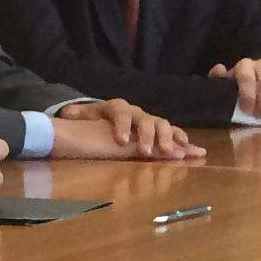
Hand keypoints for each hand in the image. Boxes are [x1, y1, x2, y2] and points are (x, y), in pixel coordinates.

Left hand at [48, 98, 202, 161]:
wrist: (102, 119)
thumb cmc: (91, 120)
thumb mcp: (82, 117)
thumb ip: (77, 115)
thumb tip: (67, 113)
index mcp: (117, 108)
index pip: (121, 114)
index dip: (121, 126)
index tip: (120, 141)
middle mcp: (136, 113)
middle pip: (146, 120)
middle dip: (147, 135)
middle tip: (146, 151)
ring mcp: (148, 121)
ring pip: (162, 125)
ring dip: (168, 138)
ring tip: (171, 152)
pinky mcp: (157, 131)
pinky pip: (173, 133)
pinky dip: (182, 141)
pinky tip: (193, 150)